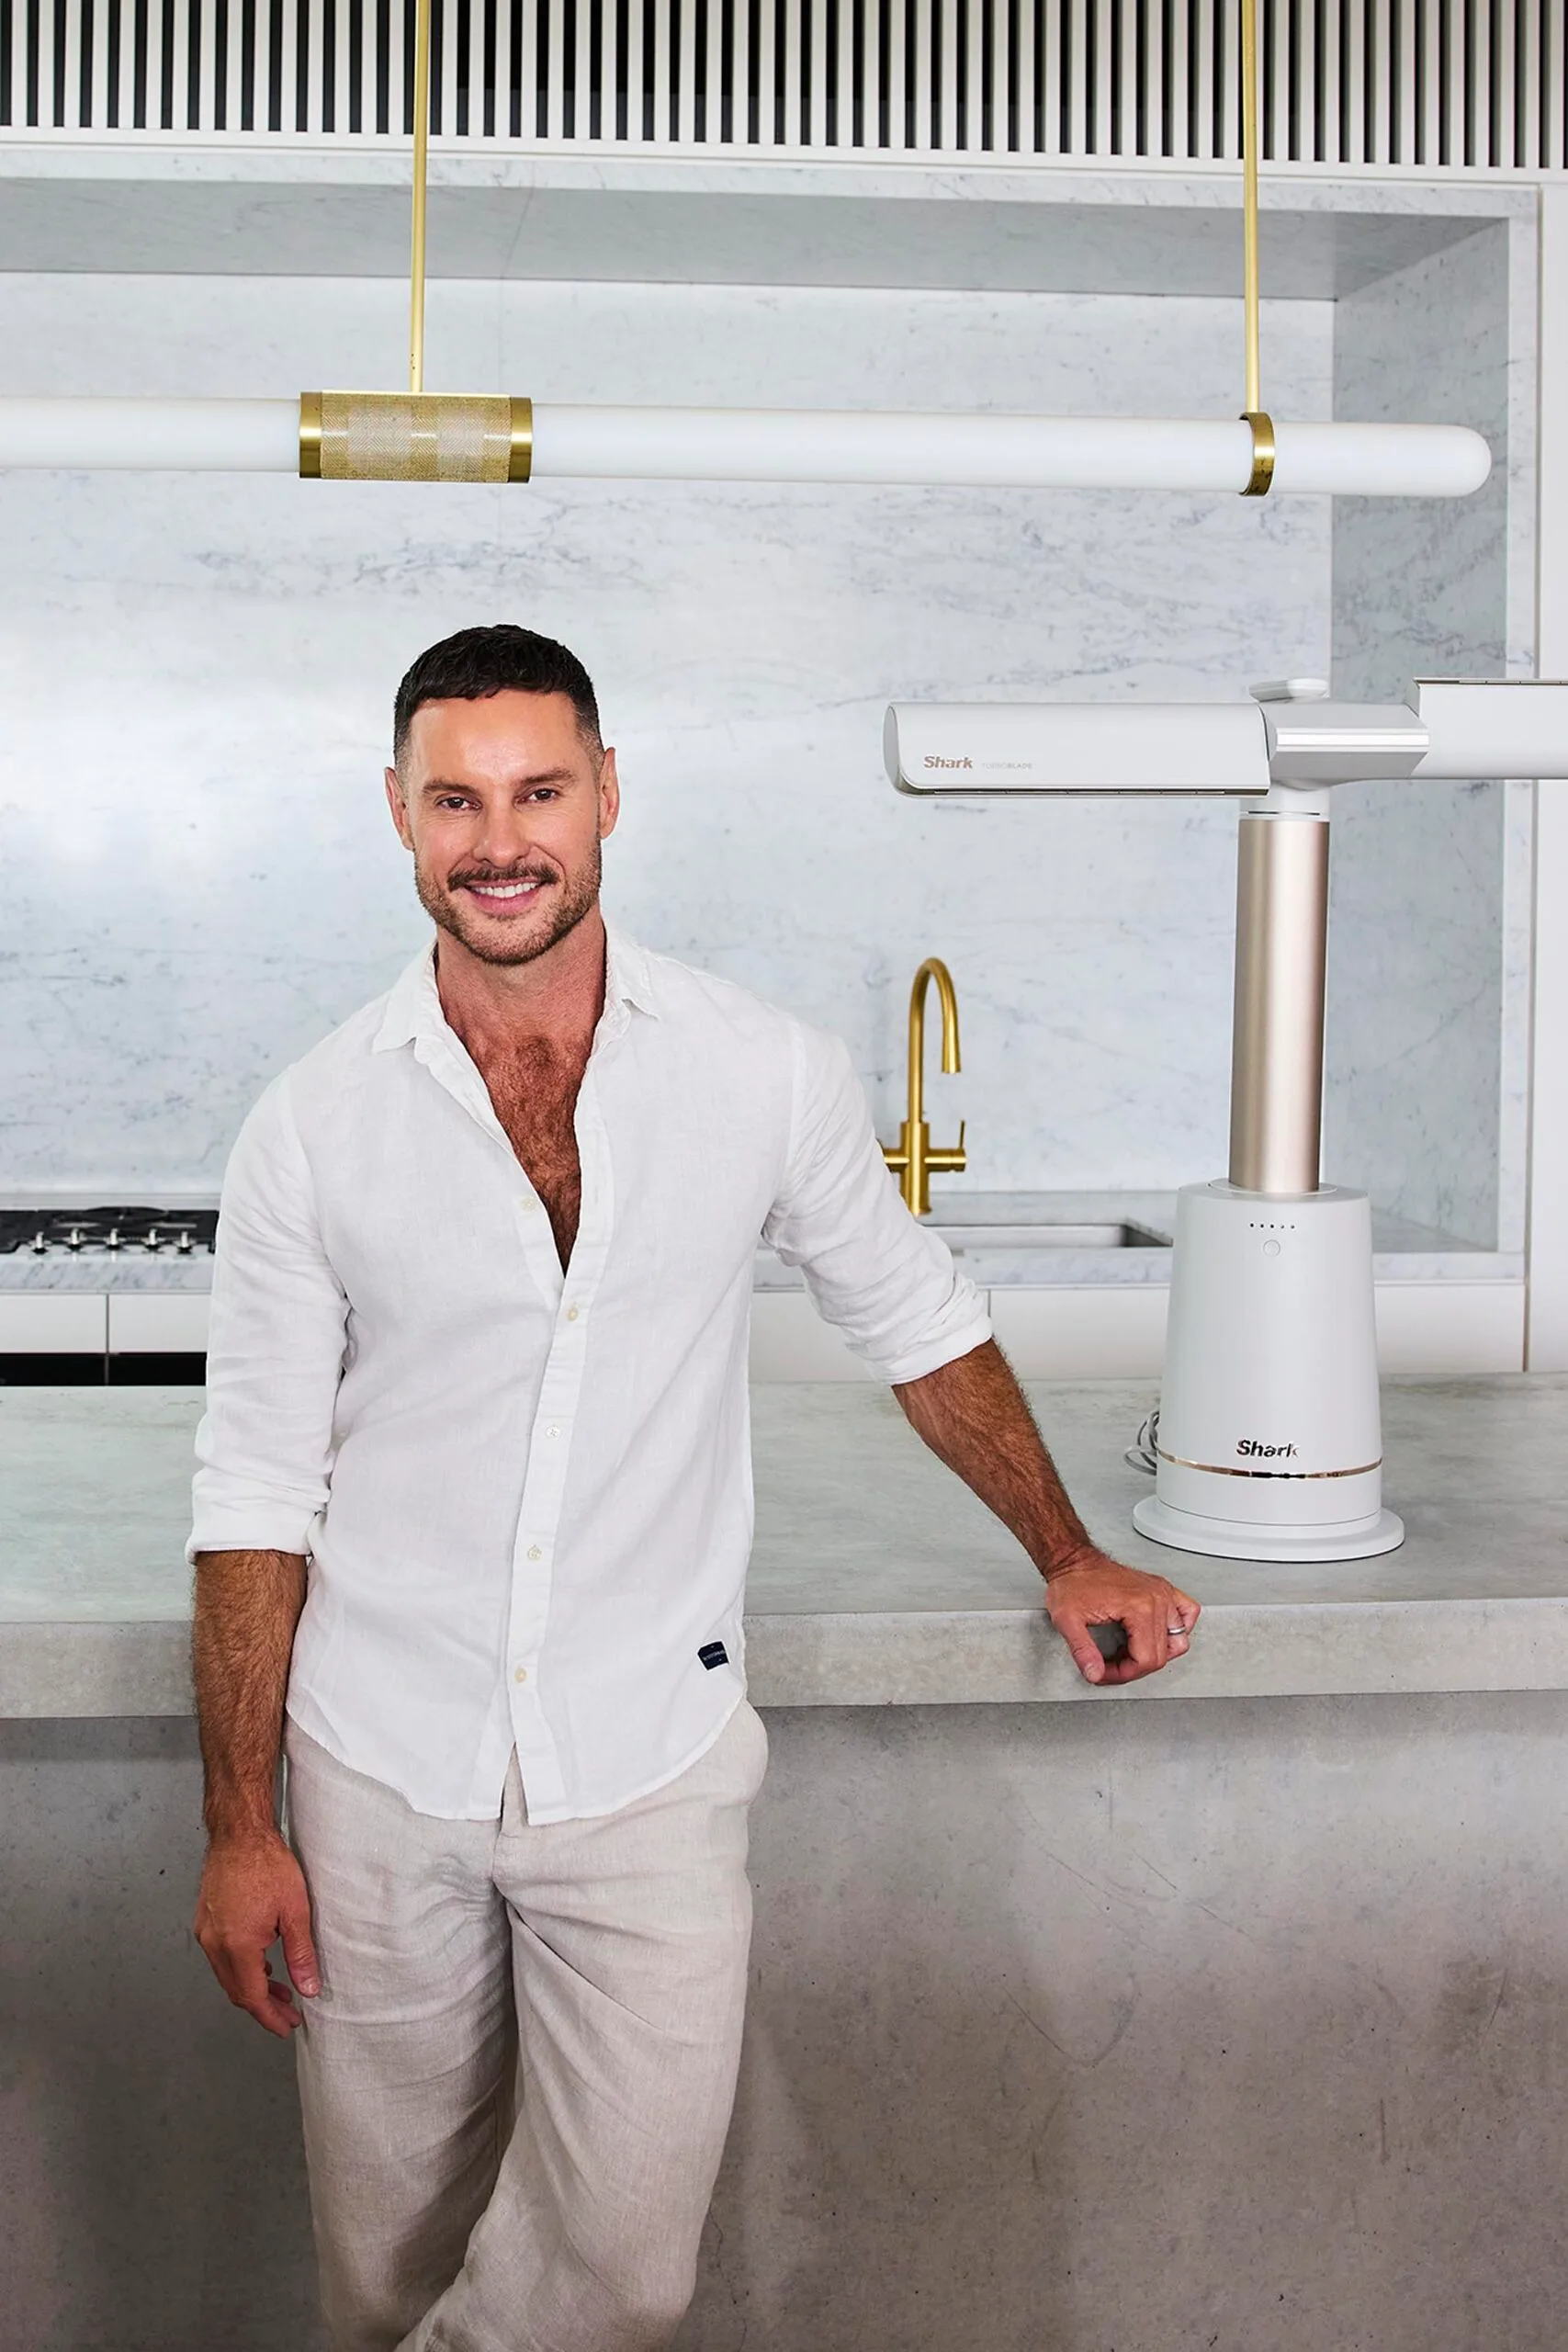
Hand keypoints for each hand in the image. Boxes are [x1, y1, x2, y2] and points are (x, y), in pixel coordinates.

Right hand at [194, 1832, 319, 2037]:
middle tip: (289, 2014)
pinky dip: (241, 1969)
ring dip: (252, 1988)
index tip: (287, 2027)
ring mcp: (206, 1933)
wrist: (239, 1833)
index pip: (252, 1997)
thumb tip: (308, 1988)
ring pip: (227, 1976)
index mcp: (237, 1945)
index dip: (270, 2017)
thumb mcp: (295, 1911)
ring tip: (280, 1992)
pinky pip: (221, 1958)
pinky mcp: (205, 1922)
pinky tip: (262, 1966)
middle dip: (263, 2007)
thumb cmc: (267, 1864)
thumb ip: (300, 1954)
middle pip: (237, 1991)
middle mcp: (215, 1944)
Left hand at [1044, 1546, 1199, 1685]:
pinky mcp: (1162, 1589)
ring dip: (1156, 1653)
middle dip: (1133, 1667)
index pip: (1146, 1659)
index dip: (1123, 1673)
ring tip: (1131, 1651)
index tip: (1104, 1671)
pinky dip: (1179, 1629)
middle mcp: (1156, 1598)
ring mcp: (1162, 1592)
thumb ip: (1082, 1651)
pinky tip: (1158, 1635)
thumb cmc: (1072, 1584)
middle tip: (1111, 1665)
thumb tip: (1095, 1673)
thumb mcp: (1067, 1621)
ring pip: (1179, 1640)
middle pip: (1161, 1654)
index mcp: (1139, 1607)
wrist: (1074, 1561)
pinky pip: (1187, 1613)